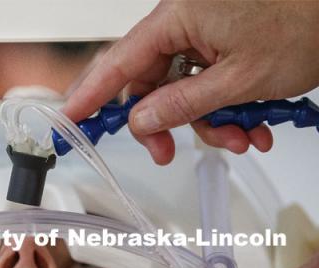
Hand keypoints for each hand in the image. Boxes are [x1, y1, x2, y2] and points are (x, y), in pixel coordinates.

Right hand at [63, 0, 318, 164]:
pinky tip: (250, 124)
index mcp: (178, 17)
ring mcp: (202, 33)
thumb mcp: (238, 80)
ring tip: (241, 136)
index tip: (70, 120)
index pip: (118, 63)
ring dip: (207, 123)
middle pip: (148, 84)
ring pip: (181, 92)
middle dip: (163, 124)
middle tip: (167, 153)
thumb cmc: (306, 23)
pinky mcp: (219, 44)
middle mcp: (184, 22)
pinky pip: (205, 85)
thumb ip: (182, 104)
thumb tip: (141, 121)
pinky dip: (223, 111)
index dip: (90, 96)